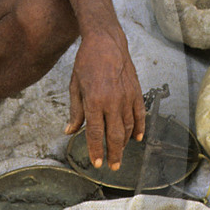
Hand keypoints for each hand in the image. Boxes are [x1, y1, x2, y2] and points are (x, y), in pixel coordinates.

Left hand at [64, 30, 146, 169]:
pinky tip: (136, 138)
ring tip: (119, 153)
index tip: (97, 163)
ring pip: (129, 127)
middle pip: (115, 135)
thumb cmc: (86, 63)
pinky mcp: (136, 91)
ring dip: (124, 143)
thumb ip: (75, 111)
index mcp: (94, 101)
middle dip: (114, 154)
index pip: (96, 133)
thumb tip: (70, 131)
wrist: (106, 42)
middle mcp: (112, 101)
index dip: (97, 150)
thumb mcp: (74, 86)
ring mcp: (127, 97)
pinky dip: (139, 128)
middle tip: (113, 167)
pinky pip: (140, 115)